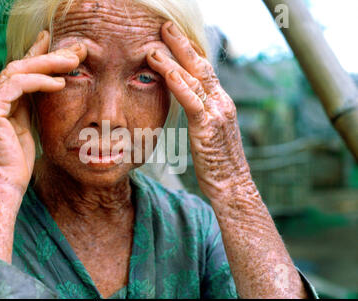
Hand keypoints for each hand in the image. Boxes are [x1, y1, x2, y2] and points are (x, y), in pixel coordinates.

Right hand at [0, 31, 86, 194]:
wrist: (2, 187)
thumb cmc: (17, 166)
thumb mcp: (26, 129)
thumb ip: (29, 107)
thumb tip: (47, 89)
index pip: (19, 73)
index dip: (38, 57)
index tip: (59, 47)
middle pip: (19, 67)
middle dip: (48, 55)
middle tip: (74, 48)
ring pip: (18, 71)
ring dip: (48, 63)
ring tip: (73, 61)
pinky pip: (17, 85)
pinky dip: (40, 81)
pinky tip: (60, 83)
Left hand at [147, 21, 250, 199]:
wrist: (233, 186)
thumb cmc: (217, 162)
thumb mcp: (208, 132)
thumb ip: (200, 114)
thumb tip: (187, 103)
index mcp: (221, 102)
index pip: (204, 71)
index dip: (189, 52)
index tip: (173, 37)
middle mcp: (222, 102)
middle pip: (200, 66)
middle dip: (182, 44)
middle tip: (165, 26)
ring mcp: (218, 113)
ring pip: (195, 79)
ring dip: (174, 59)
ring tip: (155, 44)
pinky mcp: (209, 128)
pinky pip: (193, 102)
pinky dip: (179, 84)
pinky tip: (166, 72)